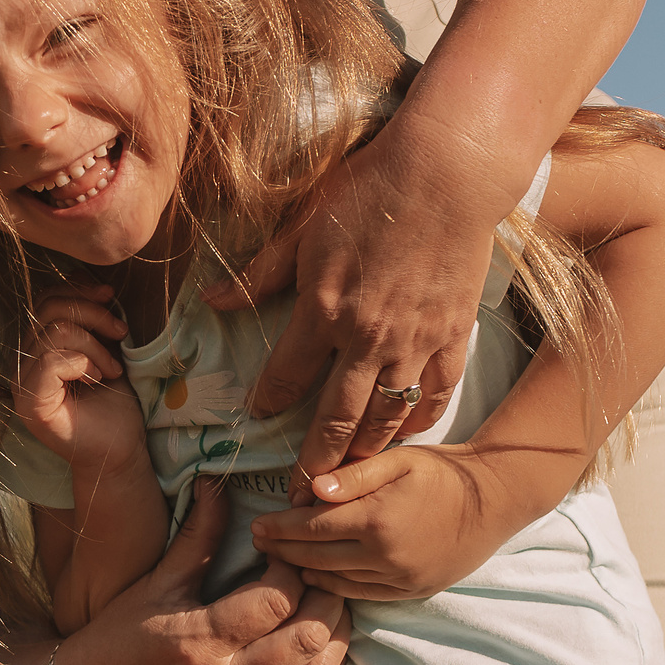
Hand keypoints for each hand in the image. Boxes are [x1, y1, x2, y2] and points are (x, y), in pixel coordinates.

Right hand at [14, 286, 144, 471]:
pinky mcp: (30, 404)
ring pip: (54, 332)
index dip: (78, 290)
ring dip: (95, 344)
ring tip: (112, 367)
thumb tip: (83, 275)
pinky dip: (84, 362)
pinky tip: (99, 379)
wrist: (122, 449)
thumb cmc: (115, 402)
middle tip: (121, 334)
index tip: (112, 299)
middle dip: (93, 314)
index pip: (44, 299)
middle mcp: (21, 364)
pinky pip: (51, 360)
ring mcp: (21, 385)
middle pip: (48, 309)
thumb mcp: (104, 346)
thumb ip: (89, 315)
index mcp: (35, 347)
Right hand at [55, 479, 354, 664]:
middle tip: (316, 574)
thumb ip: (197, 535)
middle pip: (307, 639)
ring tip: (326, 604)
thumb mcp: (156, 581)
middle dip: (326, 598)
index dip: (291, 569)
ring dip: (334, 636)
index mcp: (201, 637)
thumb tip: (216, 483)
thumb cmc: (118, 636)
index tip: (281, 552)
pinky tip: (321, 646)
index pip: (275, 601)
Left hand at [203, 109, 518, 474]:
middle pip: (336, 417)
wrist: (446, 173)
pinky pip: (434, 395)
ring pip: (386, 417)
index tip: (258, 415)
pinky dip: (418, 422)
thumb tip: (213, 301)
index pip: (286, 375)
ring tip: (348, 478)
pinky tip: (405, 436)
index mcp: (323, 309)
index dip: (268, 400)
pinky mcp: (451, 336)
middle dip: (316, 459)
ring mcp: (413, 342)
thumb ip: (260, 272)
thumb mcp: (303, 225)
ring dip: (365, 453)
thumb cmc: (369, 189)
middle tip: (302, 491)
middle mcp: (367, 337)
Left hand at [249, 441, 570, 601]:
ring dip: (304, 571)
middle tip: (258, 541)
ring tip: (281, 558)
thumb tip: (311, 489)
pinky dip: (334, 585)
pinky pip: (360, 595)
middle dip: (283, 550)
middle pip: (316, 559)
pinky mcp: (410, 592)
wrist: (493, 501)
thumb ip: (353, 475)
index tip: (258, 524)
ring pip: (335, 582)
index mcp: (377, 521)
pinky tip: (319, 574)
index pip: (312, 528)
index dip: (280, 528)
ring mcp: (398, 580)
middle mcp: (384, 557)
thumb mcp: (398, 460)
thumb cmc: (442, 472)